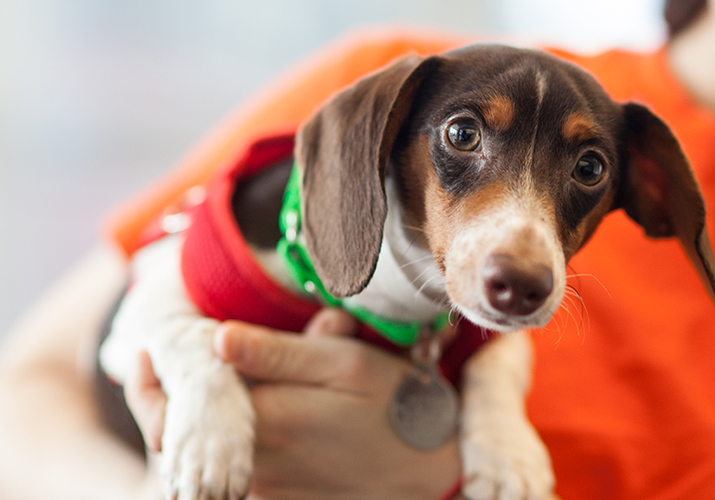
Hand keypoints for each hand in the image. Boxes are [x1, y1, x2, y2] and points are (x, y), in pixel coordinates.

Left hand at [125, 309, 461, 499]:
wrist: (430, 473)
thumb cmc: (394, 406)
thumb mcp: (346, 365)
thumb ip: (279, 352)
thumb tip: (217, 338)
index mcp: (265, 419)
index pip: (183, 400)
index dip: (155, 374)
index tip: (147, 347)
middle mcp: (253, 462)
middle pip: (179, 436)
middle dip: (159, 402)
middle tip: (151, 368)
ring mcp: (262, 489)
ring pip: (198, 459)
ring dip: (184, 427)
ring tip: (182, 393)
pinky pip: (225, 478)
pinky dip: (212, 453)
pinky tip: (223, 428)